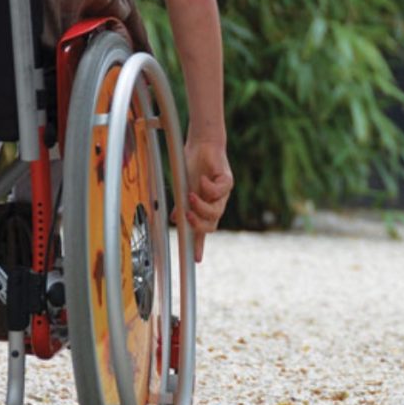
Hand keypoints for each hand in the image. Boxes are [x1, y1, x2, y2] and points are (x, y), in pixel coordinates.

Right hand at [181, 140, 232, 261]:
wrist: (203, 145)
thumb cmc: (193, 166)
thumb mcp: (182, 188)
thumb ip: (181, 204)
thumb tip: (176, 220)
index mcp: (204, 208)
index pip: (202, 230)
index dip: (199, 245)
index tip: (195, 259)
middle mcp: (216, 203)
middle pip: (211, 225)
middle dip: (198, 224)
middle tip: (187, 215)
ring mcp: (223, 194)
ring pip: (216, 211)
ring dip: (202, 206)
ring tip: (191, 195)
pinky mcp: (228, 181)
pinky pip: (220, 191)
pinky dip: (209, 186)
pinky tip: (204, 179)